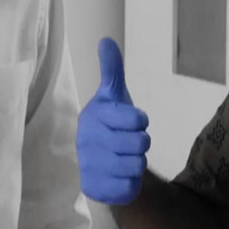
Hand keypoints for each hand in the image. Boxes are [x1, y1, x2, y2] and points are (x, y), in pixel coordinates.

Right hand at [77, 38, 150, 204]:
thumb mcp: (113, 95)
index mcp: (93, 116)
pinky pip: (130, 186)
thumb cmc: (111, 123)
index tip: (134, 121)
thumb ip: (111, 70)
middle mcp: (87, 141)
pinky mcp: (94, 188)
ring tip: (125, 156)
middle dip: (140, 142)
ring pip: (137, 165)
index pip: (137, 119)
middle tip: (129, 141)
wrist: (99, 162)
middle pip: (140, 143)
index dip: (141, 121)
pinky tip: (119, 174)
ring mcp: (89, 166)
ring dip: (137, 162)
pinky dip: (131, 182)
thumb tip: (106, 40)